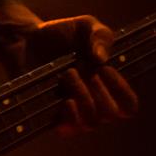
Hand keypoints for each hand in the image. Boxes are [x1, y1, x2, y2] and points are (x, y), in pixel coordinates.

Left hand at [24, 15, 138, 133]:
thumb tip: (102, 59)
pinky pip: (68, 129)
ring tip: (69, 73)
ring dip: (83, 96)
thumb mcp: (86, 25)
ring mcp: (73, 110)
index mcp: (107, 85)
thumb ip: (101, 35)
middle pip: (111, 114)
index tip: (105, 69)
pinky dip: (71, 116)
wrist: (27, 38)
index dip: (122, 91)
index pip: (129, 105)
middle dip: (99, 90)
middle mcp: (93, 101)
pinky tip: (65, 99)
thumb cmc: (60, 34)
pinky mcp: (52, 115)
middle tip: (83, 68)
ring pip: (91, 122)